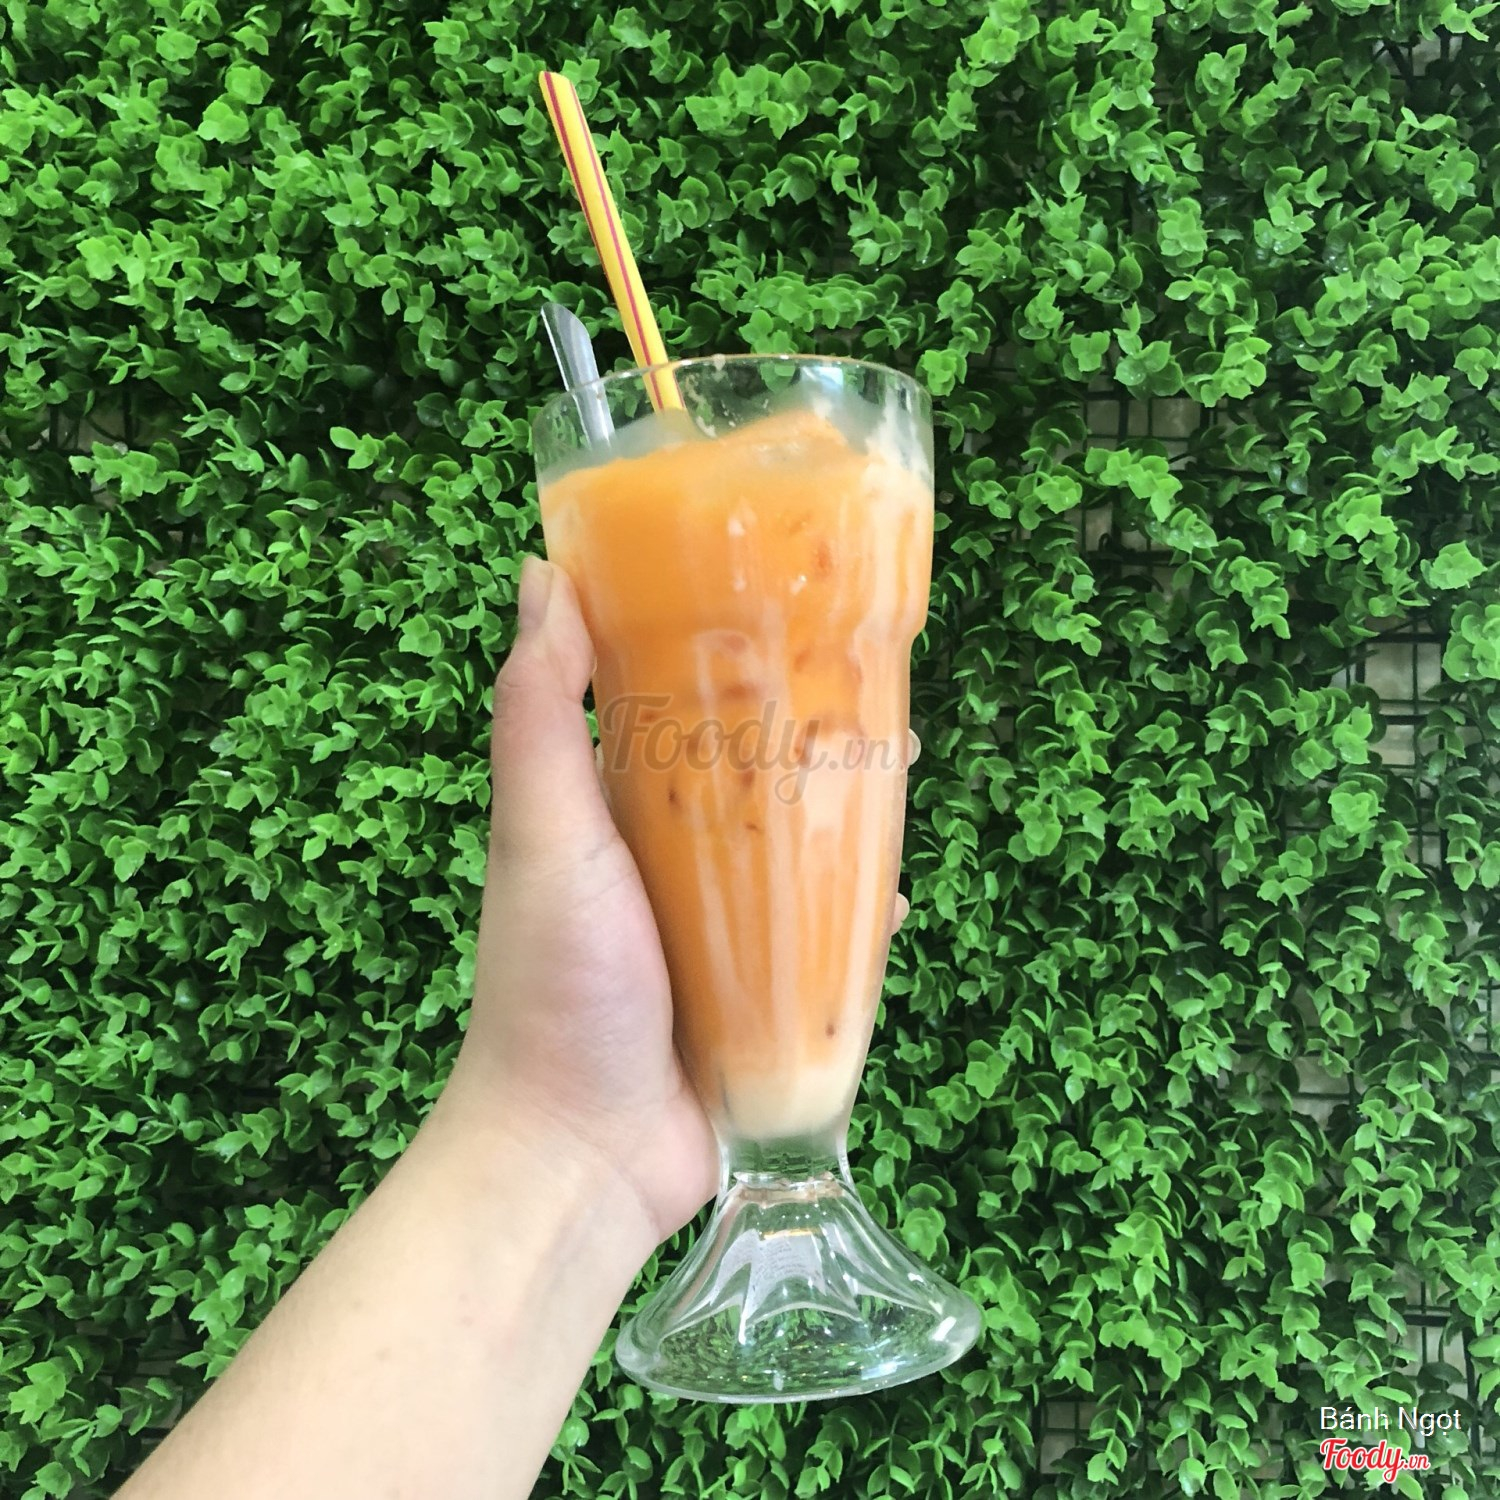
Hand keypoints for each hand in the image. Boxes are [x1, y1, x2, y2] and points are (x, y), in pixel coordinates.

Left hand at [444, 556, 917, 1246]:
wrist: (582, 1155)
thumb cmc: (556, 983)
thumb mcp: (543, 832)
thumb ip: (538, 714)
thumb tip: (542, 575)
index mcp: (607, 809)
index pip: (672, 710)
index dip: (726, 658)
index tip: (787, 613)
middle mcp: (661, 861)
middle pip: (750, 776)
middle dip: (810, 733)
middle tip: (876, 698)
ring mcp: (713, 931)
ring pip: (793, 852)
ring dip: (846, 813)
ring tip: (901, 769)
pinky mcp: (756, 995)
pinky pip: (818, 939)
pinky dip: (853, 914)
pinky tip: (893, 894)